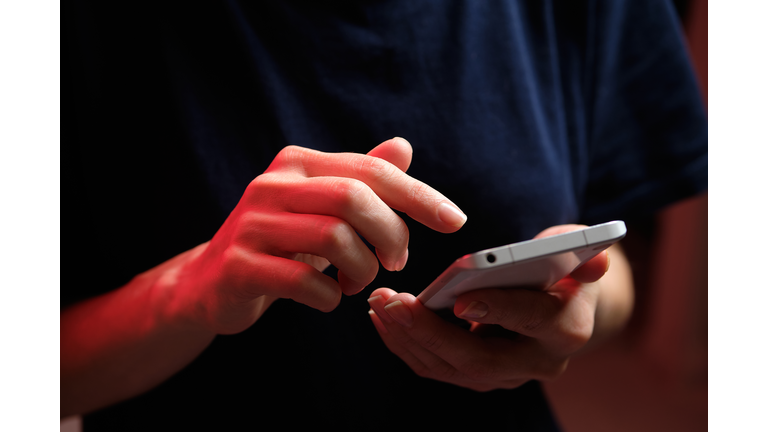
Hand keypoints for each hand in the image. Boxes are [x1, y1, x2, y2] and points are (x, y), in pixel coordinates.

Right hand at [172, 138, 466, 333]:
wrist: (212, 282)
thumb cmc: (282, 242)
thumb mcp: (322, 208)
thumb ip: (361, 178)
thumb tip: (403, 146)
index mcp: (297, 163)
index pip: (370, 170)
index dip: (418, 195)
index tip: (454, 221)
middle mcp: (272, 185)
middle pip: (353, 198)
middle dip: (390, 234)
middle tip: (396, 262)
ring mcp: (251, 225)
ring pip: (333, 238)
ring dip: (363, 269)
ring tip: (359, 282)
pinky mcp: (240, 266)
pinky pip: (304, 281)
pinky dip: (330, 297)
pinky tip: (329, 298)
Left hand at [367, 225, 612, 391]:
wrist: (564, 306)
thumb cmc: (565, 268)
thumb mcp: (578, 251)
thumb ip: (581, 250)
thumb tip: (595, 262)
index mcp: (567, 329)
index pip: (533, 322)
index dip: (499, 310)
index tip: (460, 299)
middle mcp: (538, 362)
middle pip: (480, 359)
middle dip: (430, 332)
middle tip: (392, 302)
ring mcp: (507, 376)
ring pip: (451, 369)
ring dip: (409, 339)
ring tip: (379, 306)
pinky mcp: (481, 376)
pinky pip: (438, 369)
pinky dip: (408, 346)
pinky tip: (384, 319)